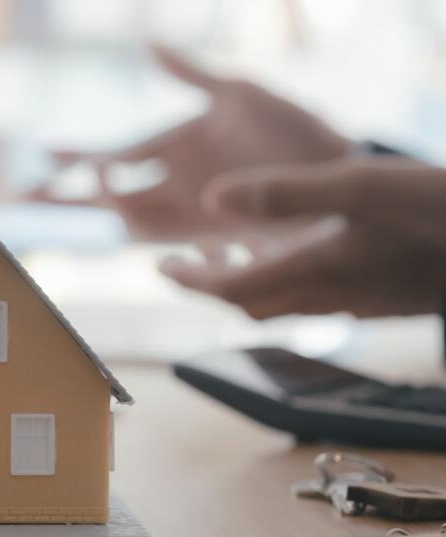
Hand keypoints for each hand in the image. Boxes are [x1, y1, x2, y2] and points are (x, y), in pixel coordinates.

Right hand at [28, 47, 349, 239]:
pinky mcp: (205, 235)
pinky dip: (140, 231)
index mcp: (171, 147)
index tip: (40, 150)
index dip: (73, 155)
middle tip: (21, 197)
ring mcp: (185, 213)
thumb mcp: (237, 92)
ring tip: (71, 198)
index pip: (109, 154)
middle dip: (63, 195)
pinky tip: (118, 227)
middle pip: (102, 194)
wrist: (334, 170)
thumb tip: (145, 44)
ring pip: (122, 217)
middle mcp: (169, 184)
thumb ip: (189, 72)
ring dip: (96, 209)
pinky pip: (162, 238)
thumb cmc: (289, 128)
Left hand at [160, 159, 445, 318]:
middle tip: (185, 263)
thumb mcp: (358, 187)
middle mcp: (328, 296)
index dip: (189, 280)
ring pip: (282, 305)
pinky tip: (294, 252)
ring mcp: (355, 303)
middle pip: (249, 304)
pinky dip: (283, 279)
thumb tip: (211, 200)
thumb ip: (283, 194)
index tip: (161, 266)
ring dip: (246, 283)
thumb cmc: (437, 211)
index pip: (229, 290)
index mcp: (314, 271)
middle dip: (210, 285)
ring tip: (229, 253)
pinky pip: (313, 299)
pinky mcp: (379, 299)